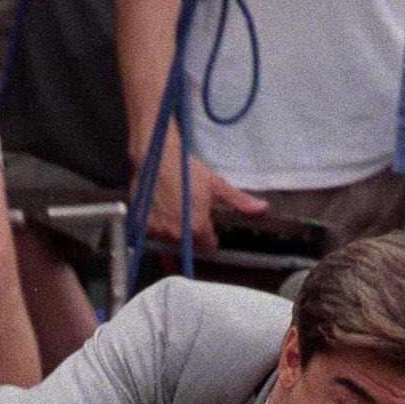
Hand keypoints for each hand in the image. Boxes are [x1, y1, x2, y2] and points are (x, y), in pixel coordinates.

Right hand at [141, 137, 266, 251]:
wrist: (157, 157)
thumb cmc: (187, 170)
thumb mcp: (216, 185)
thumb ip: (239, 201)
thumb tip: (262, 209)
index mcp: (198, 227)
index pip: (208, 246)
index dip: (209, 237)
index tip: (207, 228)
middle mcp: (177, 233)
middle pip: (188, 244)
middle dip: (189, 232)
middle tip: (187, 211)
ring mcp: (157, 230)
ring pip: (169, 239)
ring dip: (171, 229)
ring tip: (172, 208)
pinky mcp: (142, 225)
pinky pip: (152, 233)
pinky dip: (155, 225)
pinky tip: (159, 209)